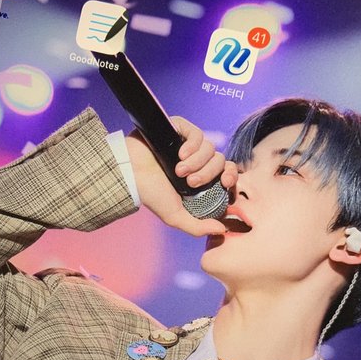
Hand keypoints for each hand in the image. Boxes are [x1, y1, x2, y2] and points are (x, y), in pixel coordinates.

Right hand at [125, 117, 236, 235]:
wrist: (129, 174)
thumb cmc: (149, 194)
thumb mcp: (175, 216)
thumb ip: (198, 226)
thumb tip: (222, 229)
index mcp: (201, 179)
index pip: (227, 173)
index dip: (231, 177)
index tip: (225, 183)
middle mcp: (197, 161)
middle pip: (220, 161)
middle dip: (208, 173)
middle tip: (190, 182)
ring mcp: (188, 144)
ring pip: (210, 148)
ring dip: (197, 162)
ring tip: (178, 170)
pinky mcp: (180, 130)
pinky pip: (197, 134)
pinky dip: (193, 144)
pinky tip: (180, 154)